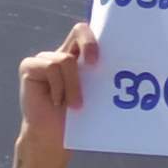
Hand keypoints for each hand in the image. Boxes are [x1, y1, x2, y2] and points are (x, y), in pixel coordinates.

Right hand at [16, 24, 95, 163]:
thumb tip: (138, 74)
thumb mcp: (97, 95)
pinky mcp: (29, 66)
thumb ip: (105, 78)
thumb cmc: (80, 118)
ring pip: (66, 60)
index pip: (91, 33)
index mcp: (81, 58)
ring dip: (74, 86)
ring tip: (75, 105)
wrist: (55, 137)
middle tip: (96, 64)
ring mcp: (44, 58)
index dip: (99, 37)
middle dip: (91, 44)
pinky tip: (57, 101)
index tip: (105, 58)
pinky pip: (51, 67)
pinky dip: (59, 87)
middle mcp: (63, 53)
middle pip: (80, 30)